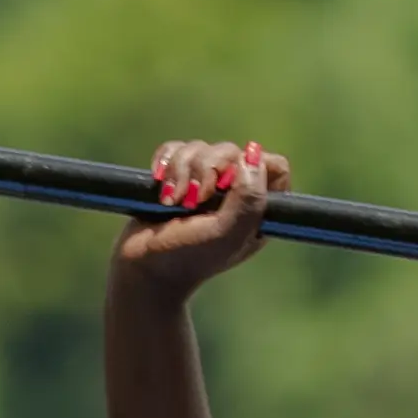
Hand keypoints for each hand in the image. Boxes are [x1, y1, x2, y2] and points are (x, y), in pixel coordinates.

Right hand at [119, 139, 288, 298]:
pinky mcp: (176, 177)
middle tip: (192, 201)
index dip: (252, 166)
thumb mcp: (228, 232)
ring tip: (171, 201)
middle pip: (231, 151)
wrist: (144, 269)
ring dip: (181, 171)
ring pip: (199, 148)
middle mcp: (234, 194)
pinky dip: (165, 162)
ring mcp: (204, 184)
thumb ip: (248, 197)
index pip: (273, 166)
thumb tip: (251, 155)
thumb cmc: (190, 257)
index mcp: (257, 210)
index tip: (227, 185)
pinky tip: (160, 185)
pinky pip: (175, 149)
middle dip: (206, 169)